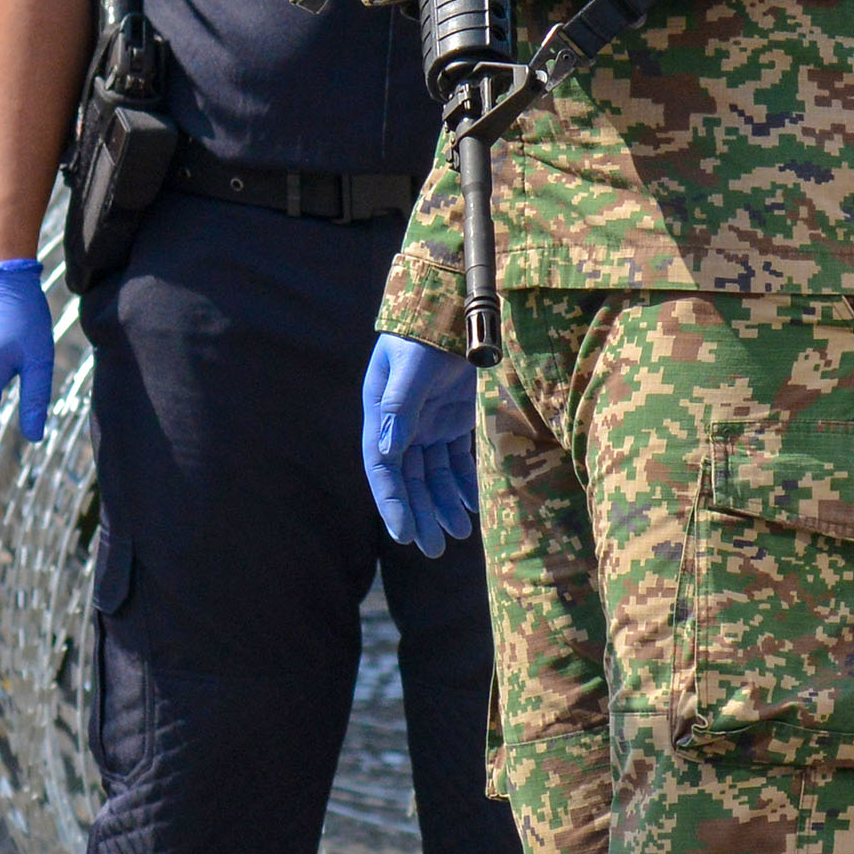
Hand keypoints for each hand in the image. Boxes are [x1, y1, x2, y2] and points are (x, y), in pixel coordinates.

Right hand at [363, 332, 478, 554]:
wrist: (457, 303)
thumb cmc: (428, 330)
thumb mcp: (411, 365)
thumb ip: (401, 405)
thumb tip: (390, 450)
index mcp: (381, 412)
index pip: (383, 467)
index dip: (392, 502)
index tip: (405, 535)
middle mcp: (402, 423)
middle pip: (409, 479)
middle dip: (420, 514)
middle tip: (435, 550)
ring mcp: (429, 422)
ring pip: (433, 475)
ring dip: (444, 504)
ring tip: (459, 534)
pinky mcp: (454, 418)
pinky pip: (457, 459)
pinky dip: (464, 483)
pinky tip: (472, 506)